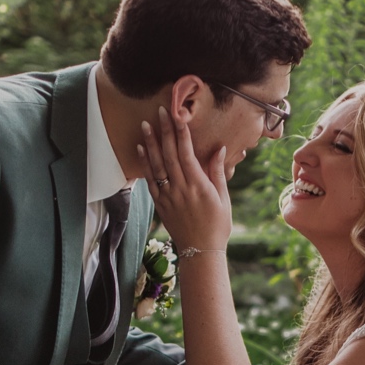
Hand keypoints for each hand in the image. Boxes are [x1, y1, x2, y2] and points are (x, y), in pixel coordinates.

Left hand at [138, 106, 231, 256]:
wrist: (201, 252)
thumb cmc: (217, 225)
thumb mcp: (223, 198)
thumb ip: (217, 172)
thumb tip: (219, 148)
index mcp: (198, 186)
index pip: (187, 154)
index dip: (181, 134)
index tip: (178, 116)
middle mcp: (181, 189)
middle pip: (170, 155)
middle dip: (165, 131)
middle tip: (160, 112)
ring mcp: (168, 197)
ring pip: (157, 165)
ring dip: (150, 144)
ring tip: (146, 125)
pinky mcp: (160, 204)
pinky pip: (150, 180)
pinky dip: (145, 164)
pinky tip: (141, 149)